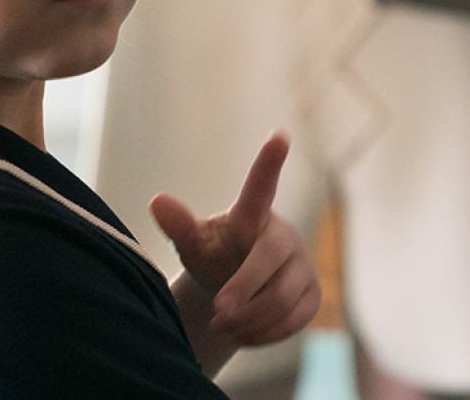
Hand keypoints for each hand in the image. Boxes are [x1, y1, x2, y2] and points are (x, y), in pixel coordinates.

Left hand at [151, 133, 319, 346]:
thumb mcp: (194, 246)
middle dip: (243, 290)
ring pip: (283, 298)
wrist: (234, 293)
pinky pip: (294, 320)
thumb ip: (180, 227)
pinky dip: (264, 333)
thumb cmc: (214, 258)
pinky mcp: (313, 294)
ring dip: (249, 319)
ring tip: (222, 326)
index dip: (268, 164)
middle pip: (269, 261)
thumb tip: (157, 200)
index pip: (260, 188)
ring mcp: (303, 264)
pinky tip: (243, 334)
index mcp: (251, 215)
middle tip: (218, 315)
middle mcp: (283, 235)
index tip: (278, 135)